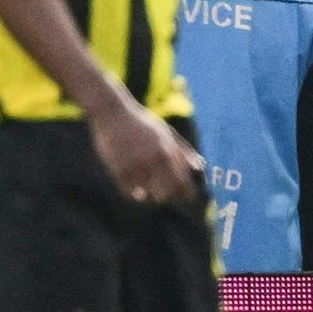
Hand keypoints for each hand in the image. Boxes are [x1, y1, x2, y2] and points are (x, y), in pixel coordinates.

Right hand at [87, 95, 201, 205]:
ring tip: (150, 192)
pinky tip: (136, 190)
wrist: (112, 114)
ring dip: (151, 196)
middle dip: (169, 197)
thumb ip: (184, 151)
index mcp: (168, 152)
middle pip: (167, 193)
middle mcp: (153, 161)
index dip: (186, 194)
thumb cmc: (142, 123)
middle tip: (167, 196)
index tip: (185, 196)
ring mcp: (135, 166)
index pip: (183, 184)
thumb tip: (200, 168)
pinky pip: (130, 192)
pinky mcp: (119, 170)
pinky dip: (135, 193)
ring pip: (148, 195)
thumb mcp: (167, 133)